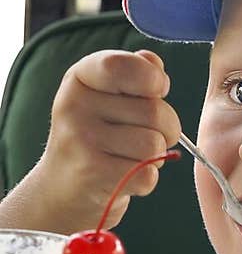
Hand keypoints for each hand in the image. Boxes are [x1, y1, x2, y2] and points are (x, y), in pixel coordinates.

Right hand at [36, 49, 180, 230]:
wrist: (62, 189)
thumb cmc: (96, 138)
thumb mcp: (107, 97)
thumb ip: (134, 74)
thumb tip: (154, 64)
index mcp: (80, 78)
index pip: (124, 66)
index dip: (153, 79)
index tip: (157, 90)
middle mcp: (75, 105)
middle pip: (155, 111)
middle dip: (166, 128)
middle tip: (142, 136)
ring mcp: (81, 140)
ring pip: (154, 145)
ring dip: (155, 157)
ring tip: (129, 157)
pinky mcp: (92, 174)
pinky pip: (148, 175)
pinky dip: (145, 180)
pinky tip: (123, 177)